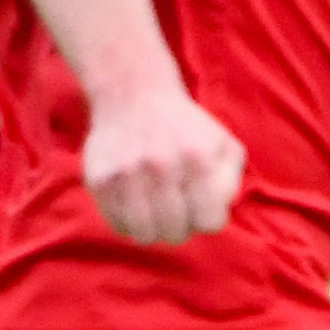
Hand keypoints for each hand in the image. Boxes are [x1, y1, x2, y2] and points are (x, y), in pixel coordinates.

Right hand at [80, 79, 244, 244]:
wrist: (133, 94)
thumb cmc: (185, 127)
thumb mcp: (223, 143)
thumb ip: (230, 181)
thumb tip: (218, 212)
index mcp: (196, 159)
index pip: (209, 222)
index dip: (208, 218)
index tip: (201, 207)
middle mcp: (160, 166)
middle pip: (175, 233)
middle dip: (181, 226)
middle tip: (177, 210)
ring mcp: (126, 175)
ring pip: (144, 235)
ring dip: (154, 229)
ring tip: (155, 211)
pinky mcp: (99, 180)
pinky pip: (117, 224)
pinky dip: (128, 222)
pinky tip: (135, 204)